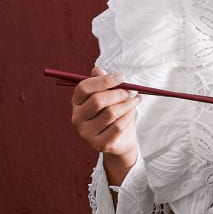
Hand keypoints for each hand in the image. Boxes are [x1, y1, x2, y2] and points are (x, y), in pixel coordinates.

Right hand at [71, 66, 139, 185]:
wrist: (121, 140)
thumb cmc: (115, 112)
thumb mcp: (110, 95)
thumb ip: (104, 82)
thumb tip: (97, 69)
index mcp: (77, 102)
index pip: (84, 88)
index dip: (104, 80)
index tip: (122, 77)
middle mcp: (77, 118)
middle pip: (97, 100)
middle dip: (119, 93)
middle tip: (133, 91)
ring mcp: (86, 133)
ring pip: (111, 113)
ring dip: (128, 104)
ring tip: (136, 100)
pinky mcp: (99, 144)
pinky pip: (118, 126)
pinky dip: (128, 117)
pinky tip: (132, 114)